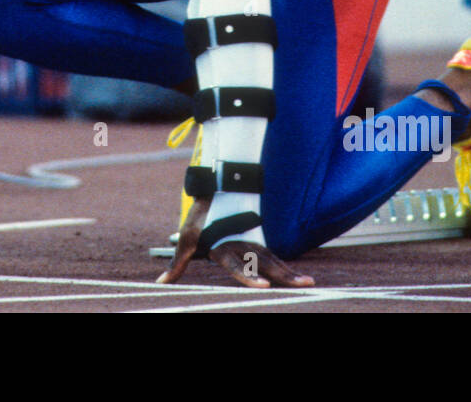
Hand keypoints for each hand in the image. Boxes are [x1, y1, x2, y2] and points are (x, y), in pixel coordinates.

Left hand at [156, 198, 314, 288]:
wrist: (219, 183)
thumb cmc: (201, 216)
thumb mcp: (186, 239)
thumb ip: (177, 264)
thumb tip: (161, 283)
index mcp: (223, 246)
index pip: (237, 265)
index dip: (249, 277)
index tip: (265, 287)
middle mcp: (242, 244)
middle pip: (266, 263)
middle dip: (284, 275)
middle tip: (305, 285)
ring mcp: (255, 240)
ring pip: (275, 259)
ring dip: (291, 272)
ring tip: (309, 283)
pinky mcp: (261, 238)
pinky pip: (275, 255)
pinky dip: (287, 266)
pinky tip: (298, 277)